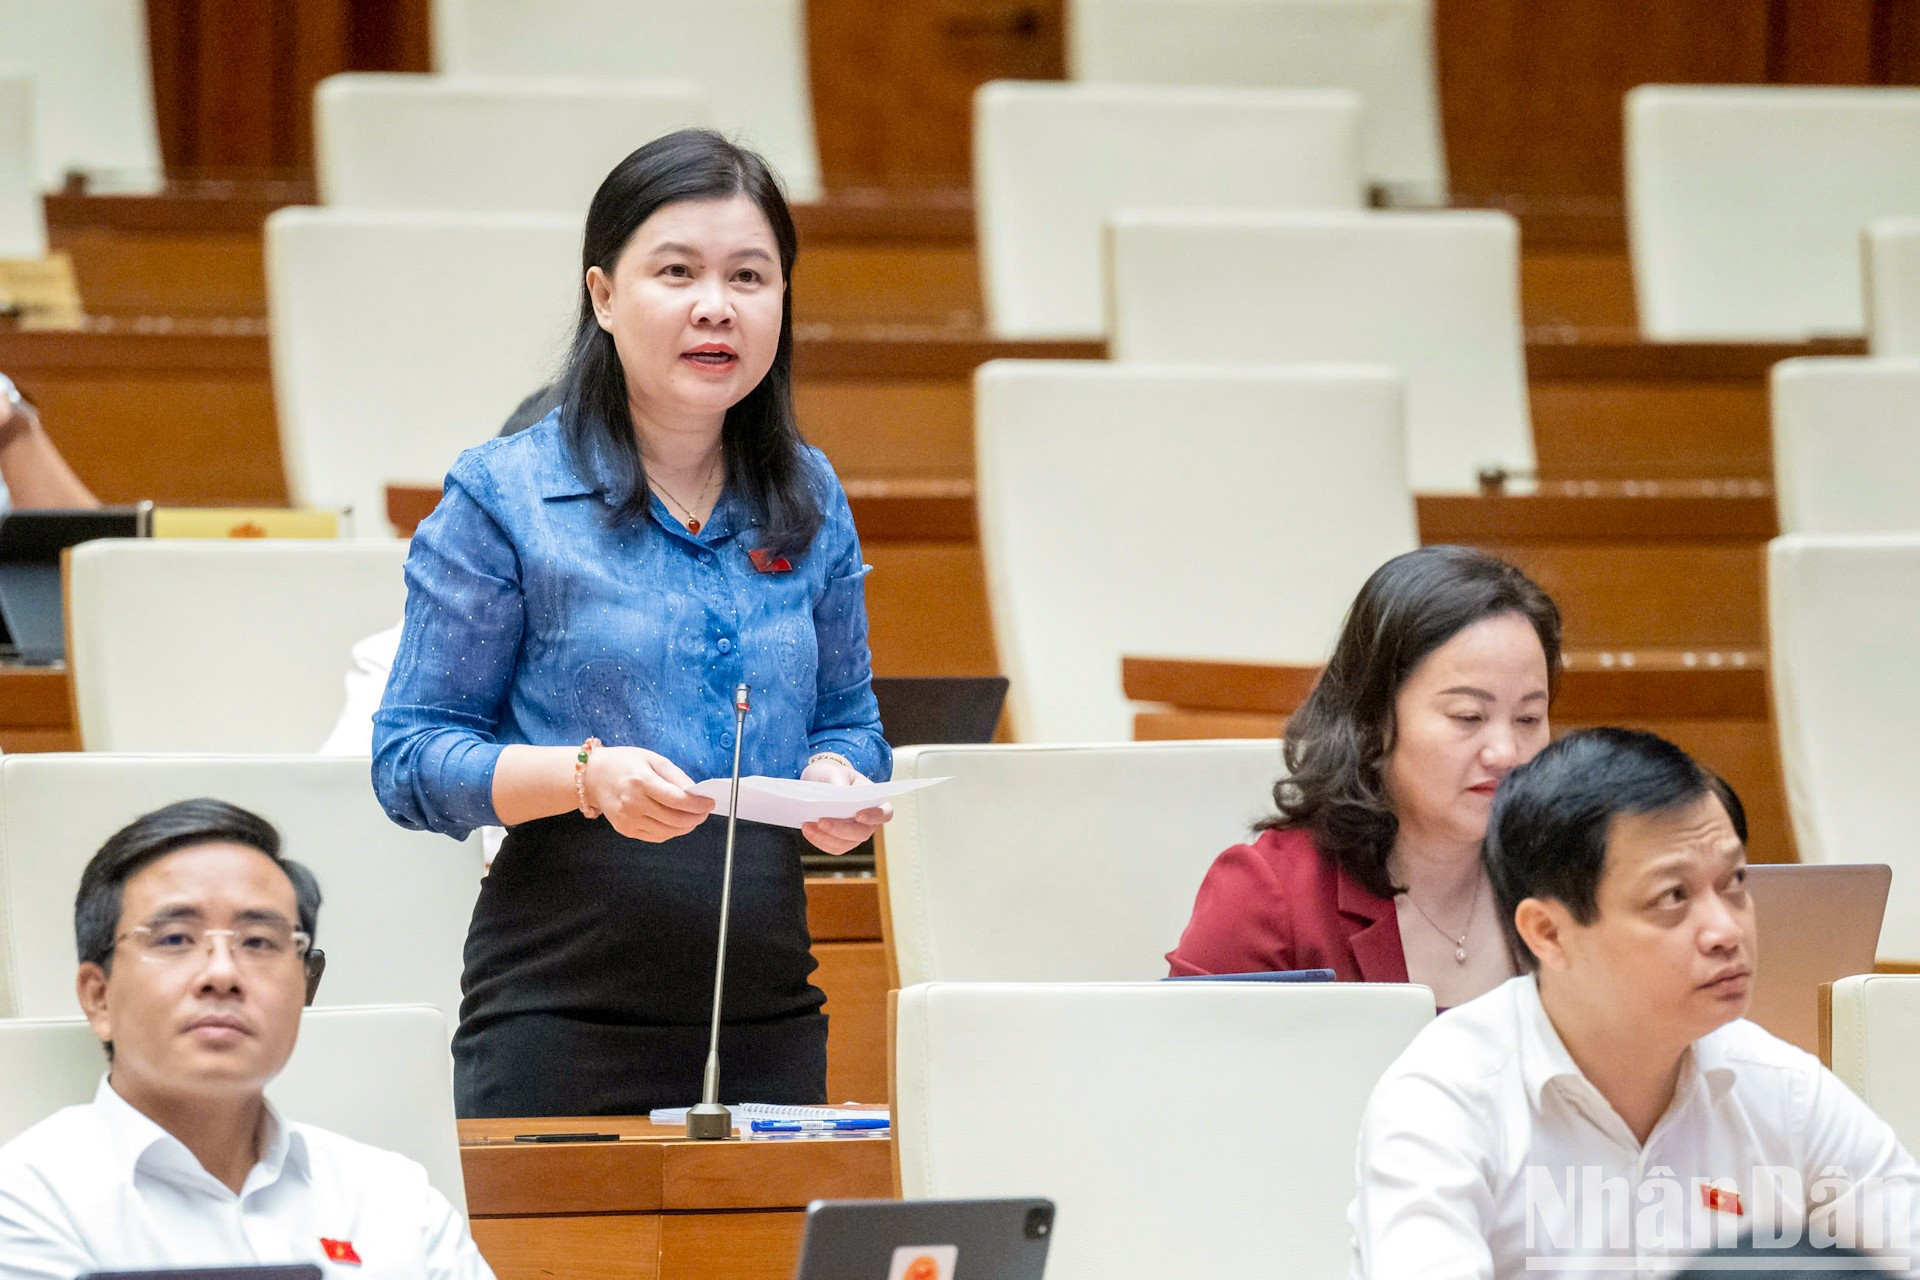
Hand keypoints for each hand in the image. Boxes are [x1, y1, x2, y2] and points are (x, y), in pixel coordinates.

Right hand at [584, 745, 714, 842]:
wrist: (593, 776)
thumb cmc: (624, 763)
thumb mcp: (653, 759)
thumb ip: (676, 776)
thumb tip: (696, 793)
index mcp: (641, 781)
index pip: (677, 800)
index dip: (698, 805)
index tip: (709, 802)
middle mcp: (632, 803)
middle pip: (674, 819)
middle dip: (696, 817)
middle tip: (705, 811)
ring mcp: (627, 819)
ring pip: (667, 832)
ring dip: (686, 827)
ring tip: (693, 817)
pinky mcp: (625, 829)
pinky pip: (656, 837)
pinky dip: (671, 832)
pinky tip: (676, 823)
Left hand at [799, 756, 891, 854]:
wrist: (821, 783)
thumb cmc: (833, 775)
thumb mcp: (835, 771)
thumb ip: (838, 780)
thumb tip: (839, 793)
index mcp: (875, 801)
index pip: (884, 813)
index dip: (874, 816)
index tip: (858, 815)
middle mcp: (869, 822)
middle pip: (862, 833)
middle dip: (841, 829)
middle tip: (821, 821)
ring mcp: (856, 834)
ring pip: (846, 843)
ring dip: (825, 837)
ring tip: (807, 825)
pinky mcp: (841, 843)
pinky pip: (833, 847)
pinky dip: (819, 841)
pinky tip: (807, 830)